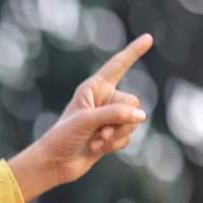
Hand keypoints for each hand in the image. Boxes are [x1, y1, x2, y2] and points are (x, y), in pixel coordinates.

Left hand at [8, 34, 152, 202]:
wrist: (54, 163)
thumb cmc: (63, 137)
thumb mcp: (87, 121)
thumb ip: (116, 114)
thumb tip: (141, 116)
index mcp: (94, 88)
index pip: (118, 65)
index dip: (133, 52)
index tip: (148, 38)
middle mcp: (103, 100)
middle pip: (132, 103)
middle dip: (120, 120)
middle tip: (98, 131)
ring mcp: (108, 118)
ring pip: (133, 122)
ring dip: (115, 135)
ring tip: (95, 141)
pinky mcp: (111, 135)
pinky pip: (127, 137)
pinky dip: (114, 145)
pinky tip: (96, 149)